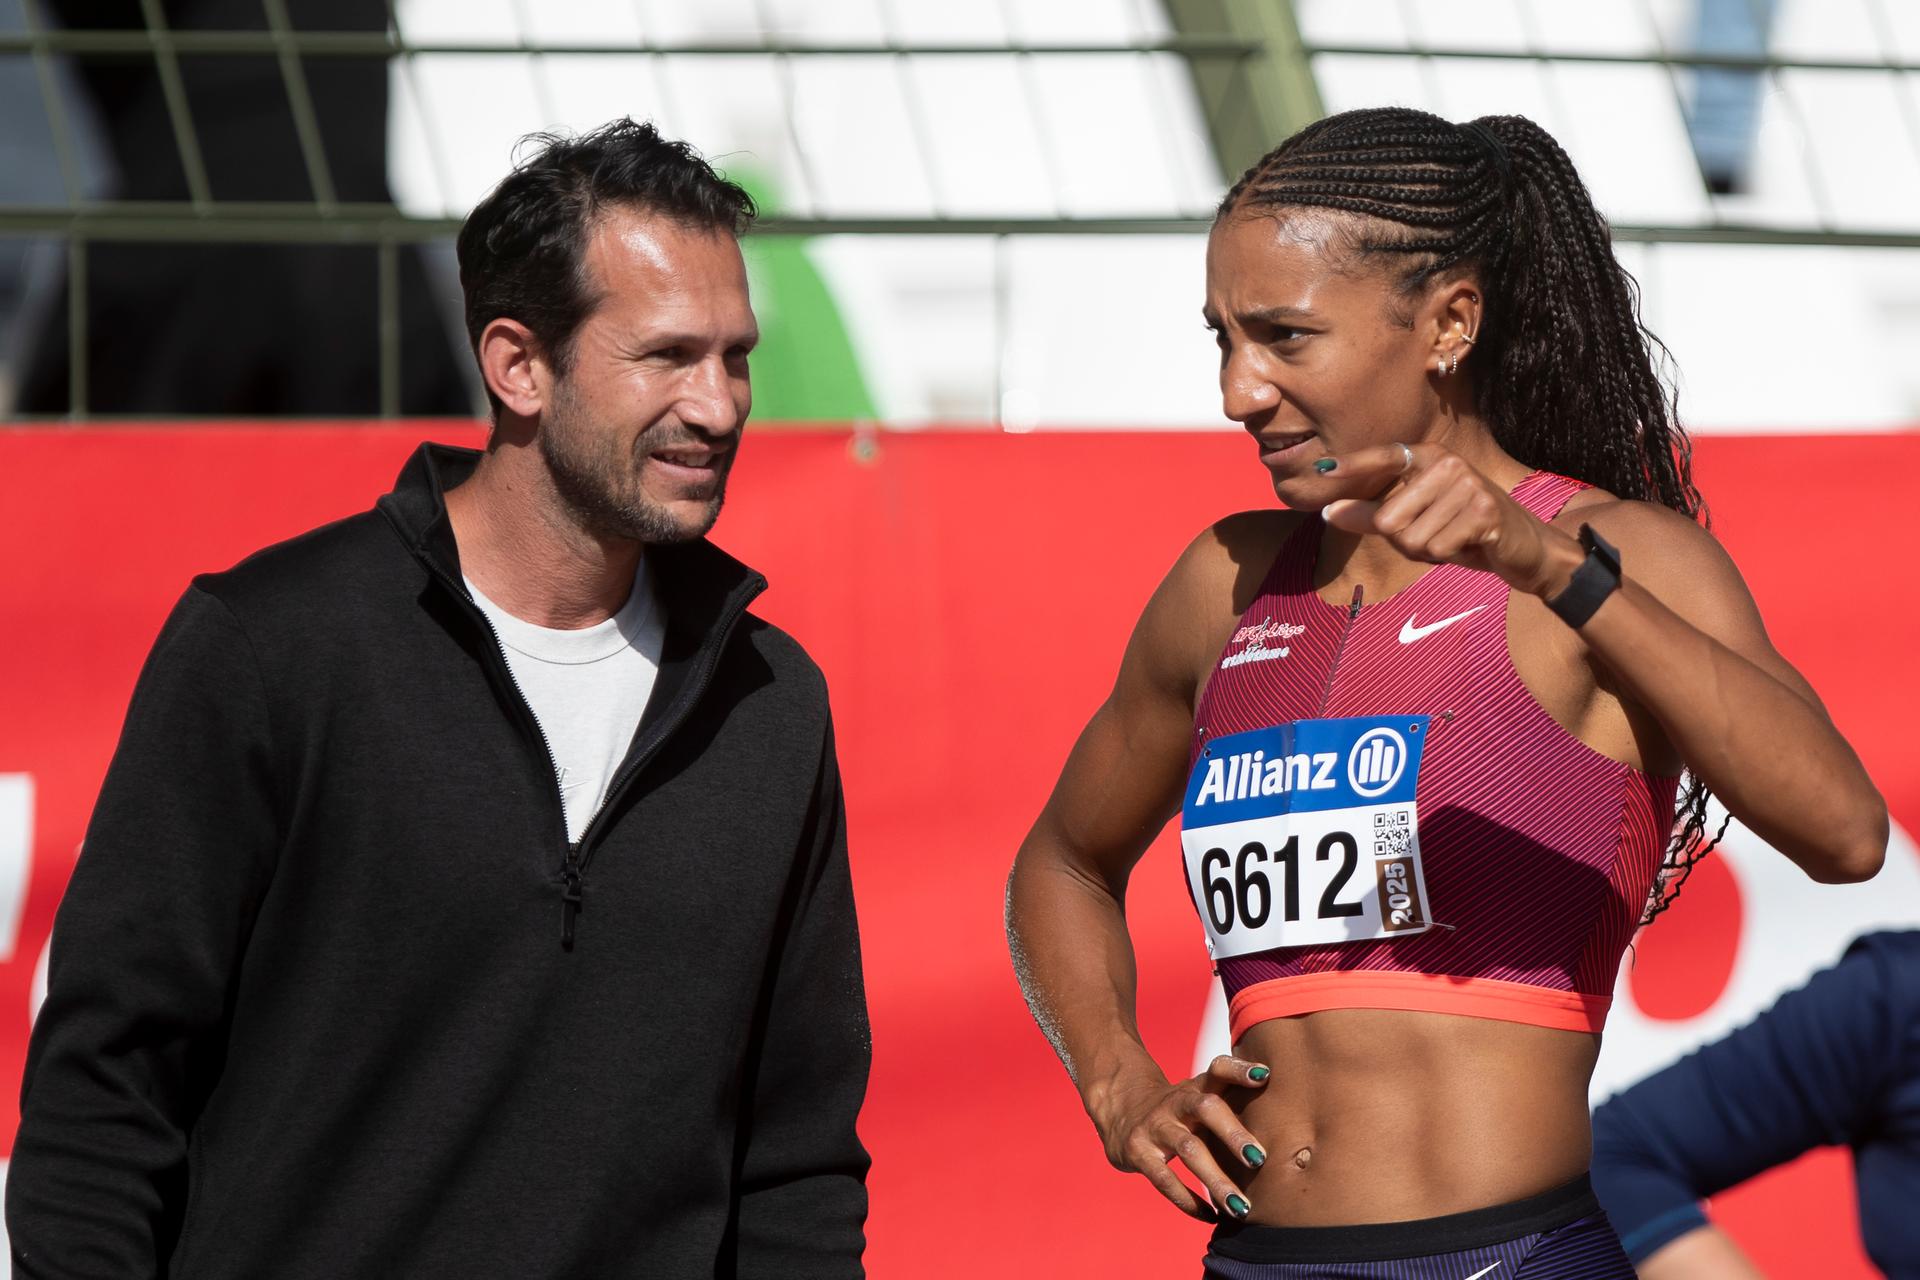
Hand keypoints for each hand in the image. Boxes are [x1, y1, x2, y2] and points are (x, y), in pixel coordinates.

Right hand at [1092, 1055, 1270, 1221]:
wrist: (1119, 1110)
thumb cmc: (1178, 1112)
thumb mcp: (1198, 1099)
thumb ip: (1232, 1107)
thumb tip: (1289, 1139)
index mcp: (1195, 1088)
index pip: (1217, 1069)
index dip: (1239, 1070)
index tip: (1265, 1076)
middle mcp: (1176, 1102)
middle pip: (1205, 1108)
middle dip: (1233, 1133)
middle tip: (1259, 1159)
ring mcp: (1154, 1125)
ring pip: (1188, 1149)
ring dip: (1216, 1179)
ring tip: (1242, 1207)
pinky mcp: (1137, 1151)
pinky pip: (1164, 1179)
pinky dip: (1188, 1200)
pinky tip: (1210, 1215)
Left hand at [1318, 444, 1582, 597]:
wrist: (1524, 547)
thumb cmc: (1462, 532)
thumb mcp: (1415, 521)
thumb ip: (1372, 515)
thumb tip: (1327, 512)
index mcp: (1428, 459)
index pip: (1384, 457)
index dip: (1353, 467)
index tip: (1322, 470)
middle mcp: (1447, 463)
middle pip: (1388, 519)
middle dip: (1405, 541)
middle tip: (1438, 535)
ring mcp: (1467, 484)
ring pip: (1412, 539)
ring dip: (1429, 552)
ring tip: (1455, 540)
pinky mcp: (1483, 511)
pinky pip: (1438, 548)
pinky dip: (1449, 557)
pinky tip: (1470, 545)